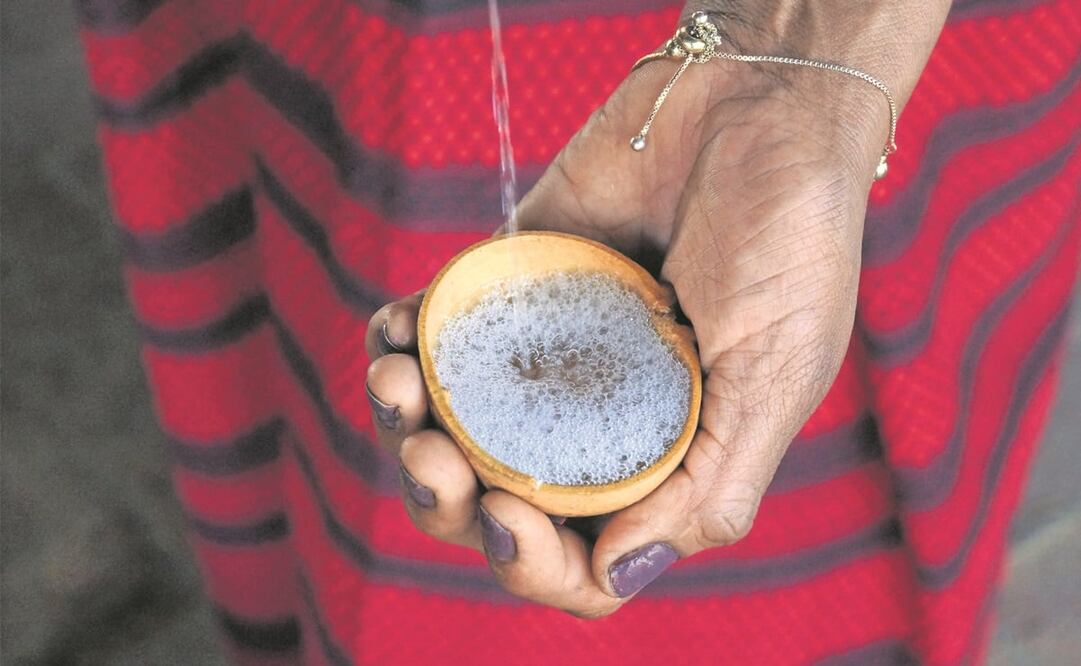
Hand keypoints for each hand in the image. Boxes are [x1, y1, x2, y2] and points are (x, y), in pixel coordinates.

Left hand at [365, 1, 948, 615]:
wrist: (756, 107)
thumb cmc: (790, 241)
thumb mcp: (775, 376)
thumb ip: (708, 487)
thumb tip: (615, 576)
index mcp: (664, 460)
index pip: (583, 558)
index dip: (531, 561)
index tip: (503, 512)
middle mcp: (600, 420)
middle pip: (497, 502)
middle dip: (444, 497)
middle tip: (429, 451)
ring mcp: (552, 357)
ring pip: (453, 428)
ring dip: (402, 422)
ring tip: (394, 378)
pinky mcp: (516, 289)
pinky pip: (442, 337)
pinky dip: (403, 341)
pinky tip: (395, 328)